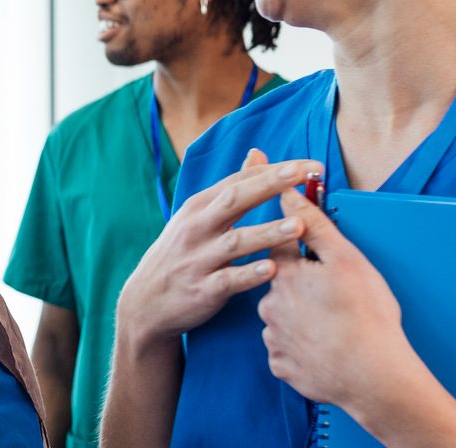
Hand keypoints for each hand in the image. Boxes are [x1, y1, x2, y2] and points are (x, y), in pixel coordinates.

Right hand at [115, 150, 320, 346]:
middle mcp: (197, 228)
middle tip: (301, 174)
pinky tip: (272, 268)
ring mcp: (199, 259)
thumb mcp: (196, 216)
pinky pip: (229, 280)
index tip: (308, 165)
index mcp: (198, 207)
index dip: (273, 170)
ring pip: (236, 242)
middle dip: (269, 185)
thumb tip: (257, 154)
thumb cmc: (179, 254)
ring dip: (267, 232)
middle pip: (235, 200)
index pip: (238, 181)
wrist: (146, 302)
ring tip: (297, 225)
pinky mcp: (203, 289)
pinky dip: (250, 274)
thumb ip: (230, 188)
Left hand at [258, 190, 455, 447]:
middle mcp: (269, 304)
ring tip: (333, 325)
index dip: (295, 243)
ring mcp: (273, 337)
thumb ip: (314, 224)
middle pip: (281, 284)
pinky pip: (286, 349)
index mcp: (285, 275)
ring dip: (302, 317)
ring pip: (283, 317)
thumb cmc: (366, 316)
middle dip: (303, 286)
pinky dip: (302, 346)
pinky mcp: (280, 364)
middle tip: (334, 298)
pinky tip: (324, 347)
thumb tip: (287, 192)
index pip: (279, 245)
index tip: (306, 246)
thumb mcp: (347, 259)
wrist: (374, 377)